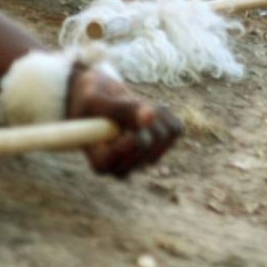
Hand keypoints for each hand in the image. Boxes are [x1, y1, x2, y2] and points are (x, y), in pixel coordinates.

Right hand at [67, 67, 182, 177]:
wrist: (102, 98)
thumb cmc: (91, 102)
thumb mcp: (97, 101)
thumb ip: (121, 110)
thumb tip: (150, 116)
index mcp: (102, 163)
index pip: (122, 168)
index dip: (131, 145)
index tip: (128, 125)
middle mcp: (126, 166)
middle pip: (150, 150)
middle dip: (144, 123)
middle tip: (131, 104)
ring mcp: (146, 158)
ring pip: (165, 138)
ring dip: (155, 116)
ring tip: (136, 106)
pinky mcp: (162, 145)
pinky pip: (176, 130)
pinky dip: (166, 115)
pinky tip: (148, 109)